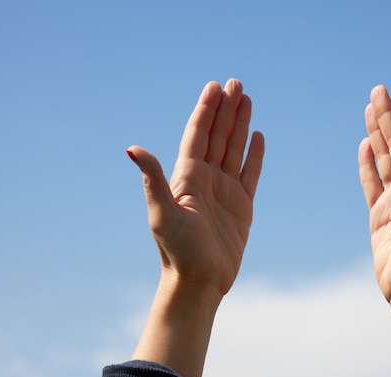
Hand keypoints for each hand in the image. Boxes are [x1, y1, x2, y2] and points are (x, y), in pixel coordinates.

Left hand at [127, 79, 264, 295]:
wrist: (199, 281)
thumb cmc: (177, 251)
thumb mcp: (162, 214)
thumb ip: (153, 179)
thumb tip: (133, 148)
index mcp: (187, 177)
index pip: (198, 135)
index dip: (206, 110)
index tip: (214, 87)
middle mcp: (206, 179)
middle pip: (218, 135)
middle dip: (226, 109)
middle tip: (236, 83)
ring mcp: (225, 191)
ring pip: (235, 149)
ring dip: (241, 124)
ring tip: (247, 100)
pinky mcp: (242, 205)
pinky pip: (250, 173)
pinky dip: (255, 154)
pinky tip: (257, 137)